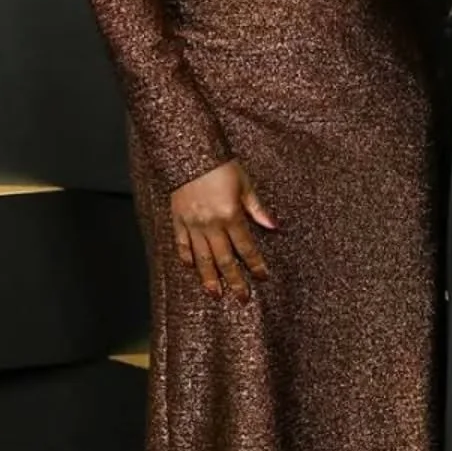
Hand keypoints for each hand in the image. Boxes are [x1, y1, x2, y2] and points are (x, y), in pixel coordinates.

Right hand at [170, 160, 276, 304]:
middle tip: (242, 298)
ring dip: (209, 278)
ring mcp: (192, 224)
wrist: (189, 153)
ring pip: (202, 257)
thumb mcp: (245, 183)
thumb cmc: (220, 165)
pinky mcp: (177, 219)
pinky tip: (191, 268)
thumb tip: (273, 226)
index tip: (262, 277)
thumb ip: (257, 208)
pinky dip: (186, 257)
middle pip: (224, 259)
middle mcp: (211, 224)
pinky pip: (181, 243)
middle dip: (235, 280)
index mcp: (230, 215)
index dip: (255, 264)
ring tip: (215, 294)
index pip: (246, 247)